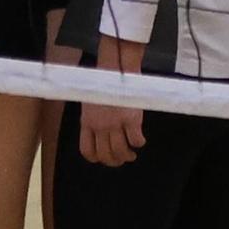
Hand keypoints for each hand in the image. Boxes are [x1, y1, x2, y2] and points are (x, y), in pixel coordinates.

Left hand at [80, 36, 145, 165]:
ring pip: (120, 151)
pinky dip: (139, 143)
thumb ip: (92, 119)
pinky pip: (136, 140)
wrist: (116, 67)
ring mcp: (115, 123)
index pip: (87, 150)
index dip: (96, 158)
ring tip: (132, 154)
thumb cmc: (103, 83)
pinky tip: (141, 140)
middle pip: (105, 155)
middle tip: (122, 158)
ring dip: (127, 156)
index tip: (103, 158)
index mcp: (87, 122)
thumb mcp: (90, 102)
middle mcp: (99, 125)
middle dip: (114, 161)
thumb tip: (97, 132)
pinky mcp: (131, 119)